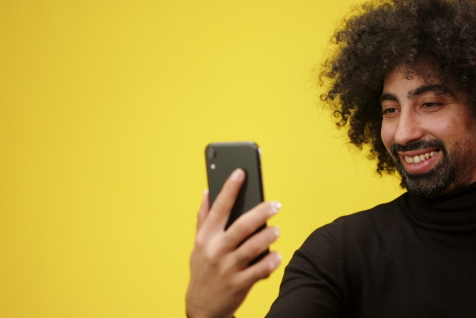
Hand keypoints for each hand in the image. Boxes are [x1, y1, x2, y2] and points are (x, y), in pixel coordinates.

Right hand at [186, 169, 281, 317]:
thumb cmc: (203, 271)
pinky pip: (259, 270)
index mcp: (206, 237)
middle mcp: (215, 251)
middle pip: (241, 226)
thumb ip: (204, 219)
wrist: (202, 308)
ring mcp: (227, 268)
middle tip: (275, 204)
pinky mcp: (238, 284)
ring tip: (276, 230)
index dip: (230, 188)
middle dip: (260, 212)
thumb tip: (207, 192)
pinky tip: (276, 256)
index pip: (219, 208)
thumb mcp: (198, 245)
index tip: (241, 172)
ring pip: (253, 247)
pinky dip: (271, 262)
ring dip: (268, 236)